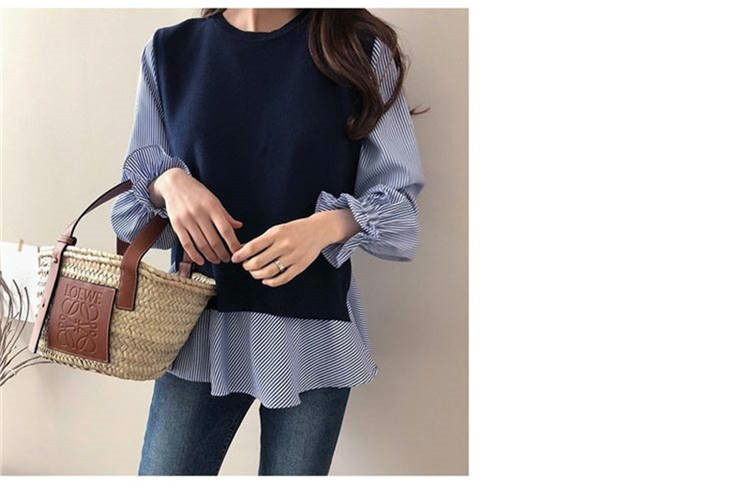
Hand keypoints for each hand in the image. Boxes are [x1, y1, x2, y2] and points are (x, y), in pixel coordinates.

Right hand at [150, 168, 242, 264]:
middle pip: (214, 240)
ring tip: (217, 260)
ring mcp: (187, 220)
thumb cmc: (197, 193)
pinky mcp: (176, 225)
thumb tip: (239, 226)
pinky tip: (201, 261)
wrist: (174, 184)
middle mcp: (199, 214)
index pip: (225, 230)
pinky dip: (194, 255)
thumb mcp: (214, 200)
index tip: (238, 252)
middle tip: (228, 259)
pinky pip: (186, 244)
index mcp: (212, 207)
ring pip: (201, 244)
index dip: (233, 243)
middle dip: (222, 253)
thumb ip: (225, 215)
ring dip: (211, 256)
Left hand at [230, 211, 350, 286]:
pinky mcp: (300, 266)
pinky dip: (271, 282)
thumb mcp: (277, 229)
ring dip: (257, 275)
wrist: (318, 231)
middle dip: (248, 266)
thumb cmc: (294, 230)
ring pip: (269, 272)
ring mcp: (292, 257)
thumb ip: (261, 240)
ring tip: (254, 272)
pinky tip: (266, 280)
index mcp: (276, 234)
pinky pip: (282, 278)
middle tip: (246, 266)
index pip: (253, 246)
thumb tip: (241, 249)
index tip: (234, 259)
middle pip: (258, 262)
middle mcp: (284, 245)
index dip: (241, 254)